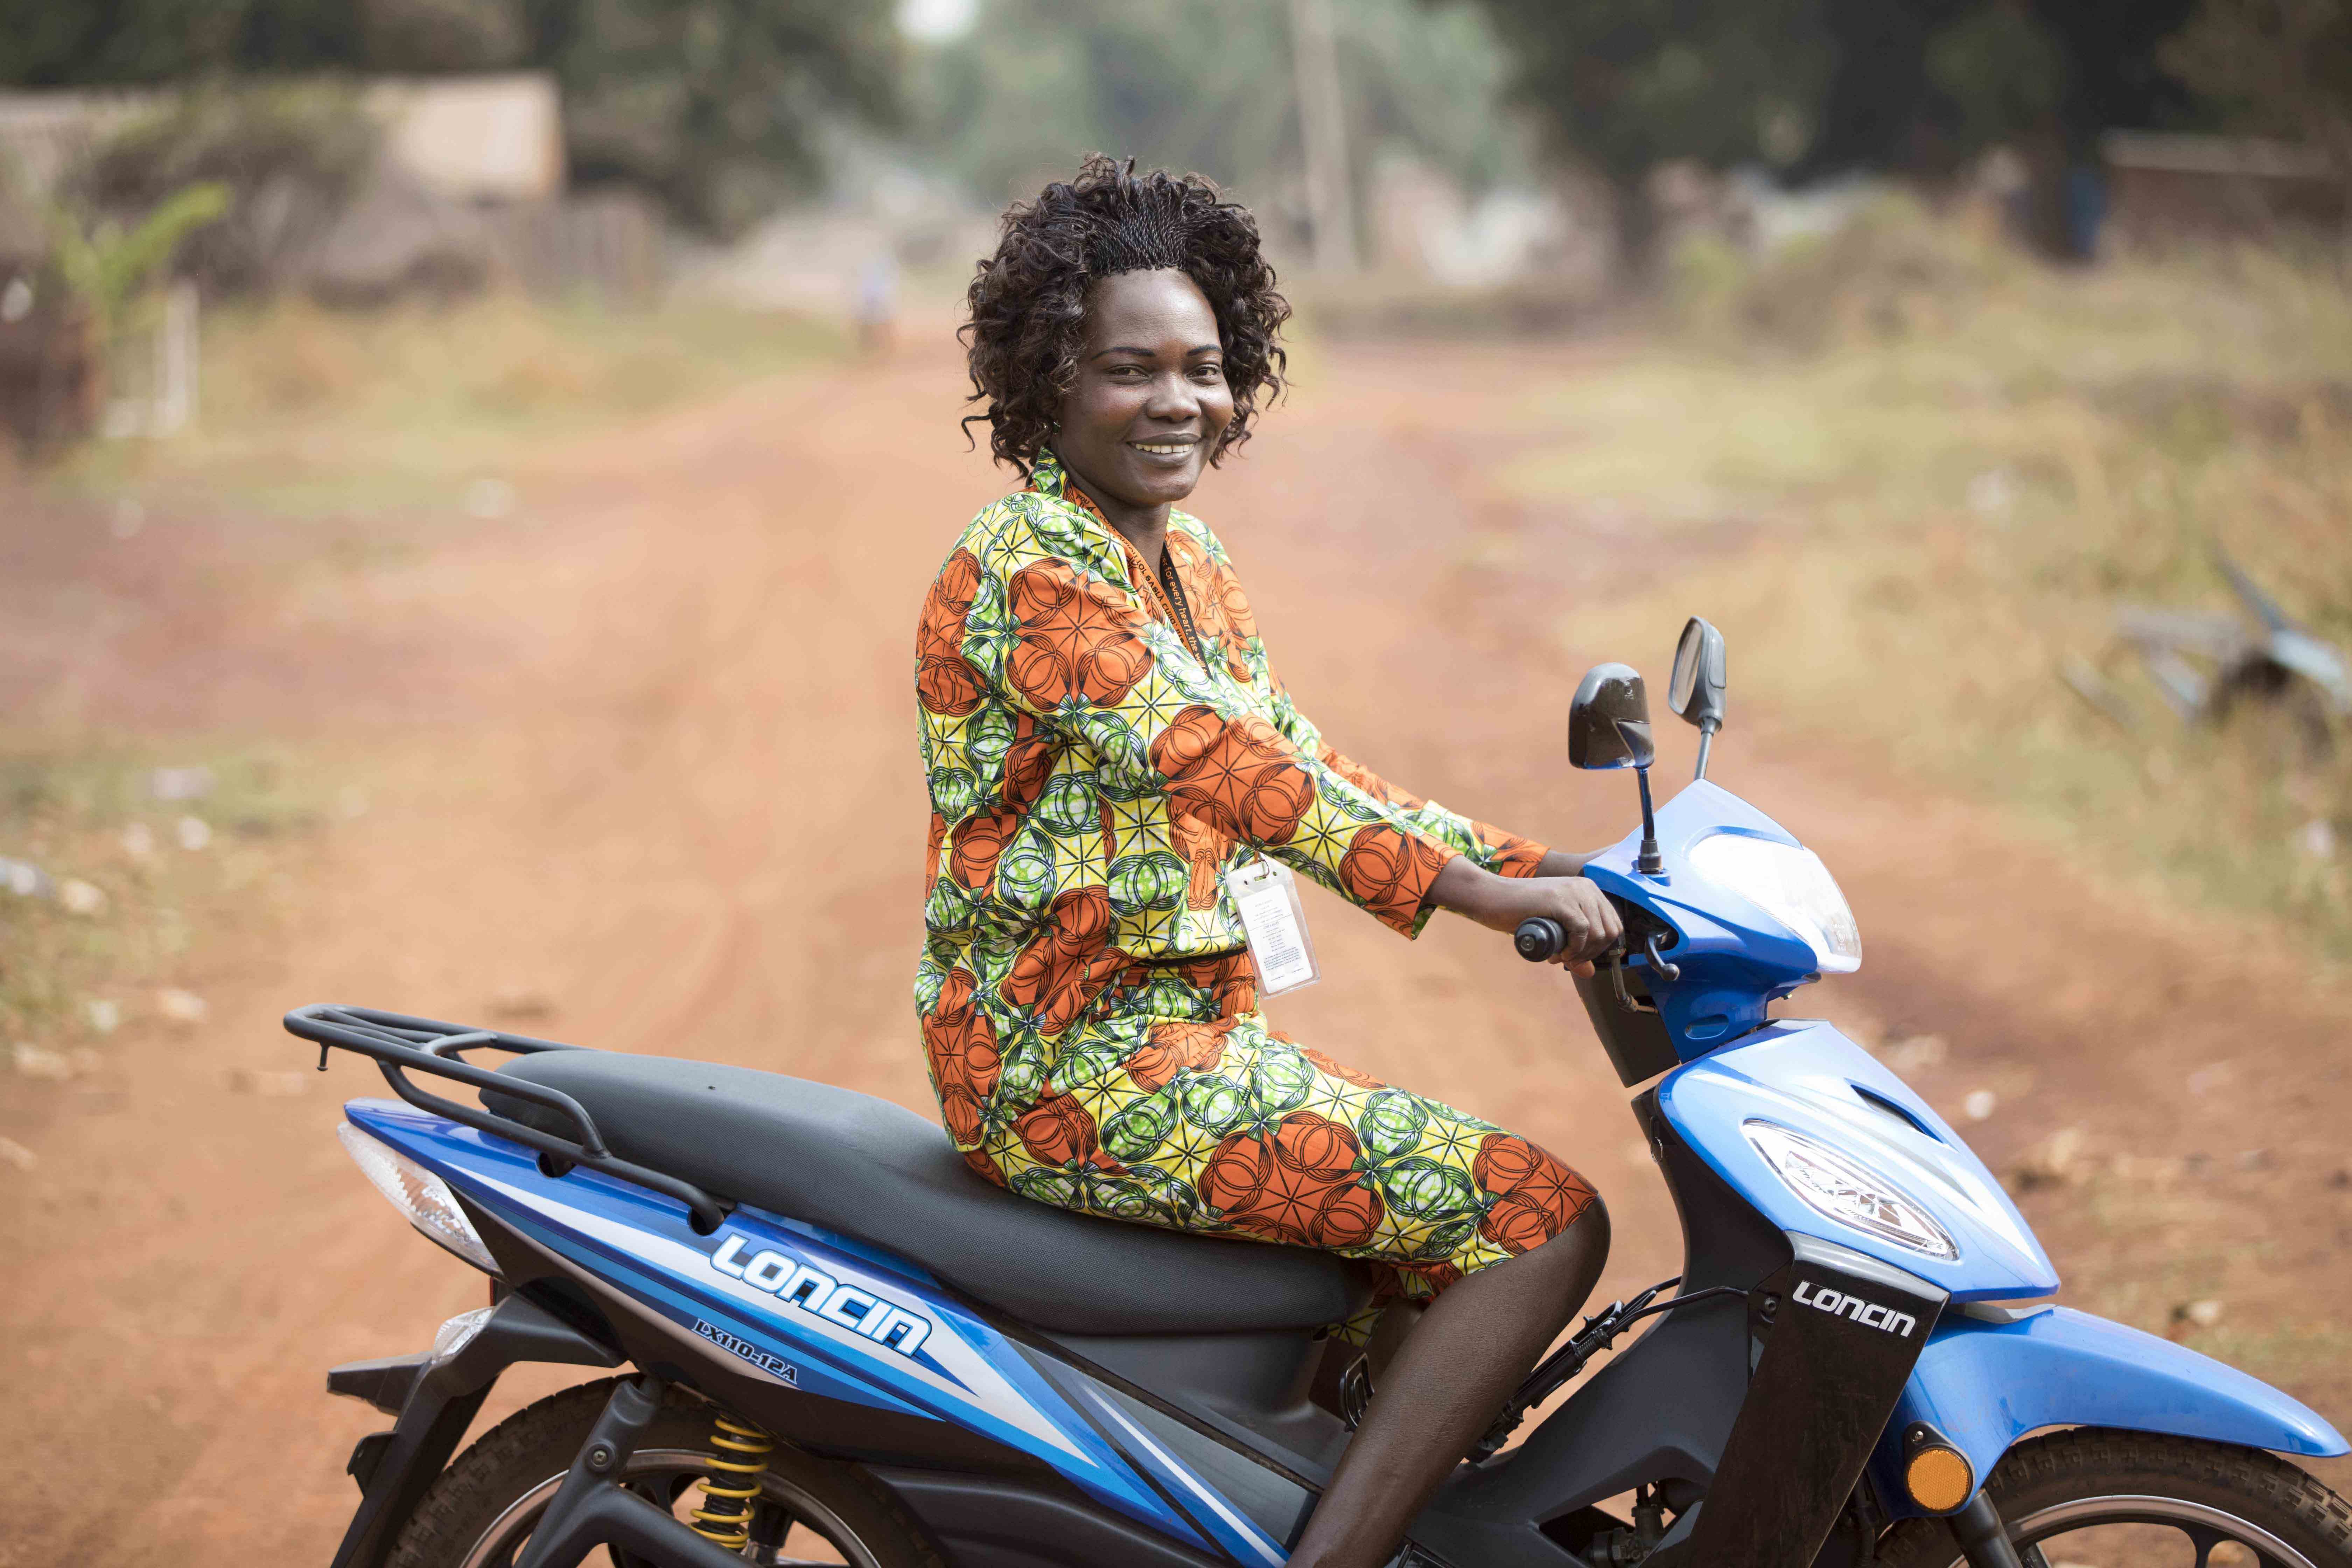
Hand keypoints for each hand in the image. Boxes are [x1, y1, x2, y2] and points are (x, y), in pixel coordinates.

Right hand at [1431, 860, 1623, 972]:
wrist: (1492, 897)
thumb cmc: (1519, 912)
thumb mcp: (1553, 932)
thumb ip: (1573, 948)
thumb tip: (1590, 973)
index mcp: (1588, 890)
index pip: (1613, 925)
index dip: (1599, 949)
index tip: (1576, 957)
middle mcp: (1585, 887)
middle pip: (1610, 931)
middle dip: (1592, 953)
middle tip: (1566, 960)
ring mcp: (1574, 891)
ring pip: (1599, 933)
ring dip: (1581, 954)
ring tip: (1558, 957)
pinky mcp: (1561, 900)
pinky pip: (1583, 931)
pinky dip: (1574, 948)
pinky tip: (1558, 953)